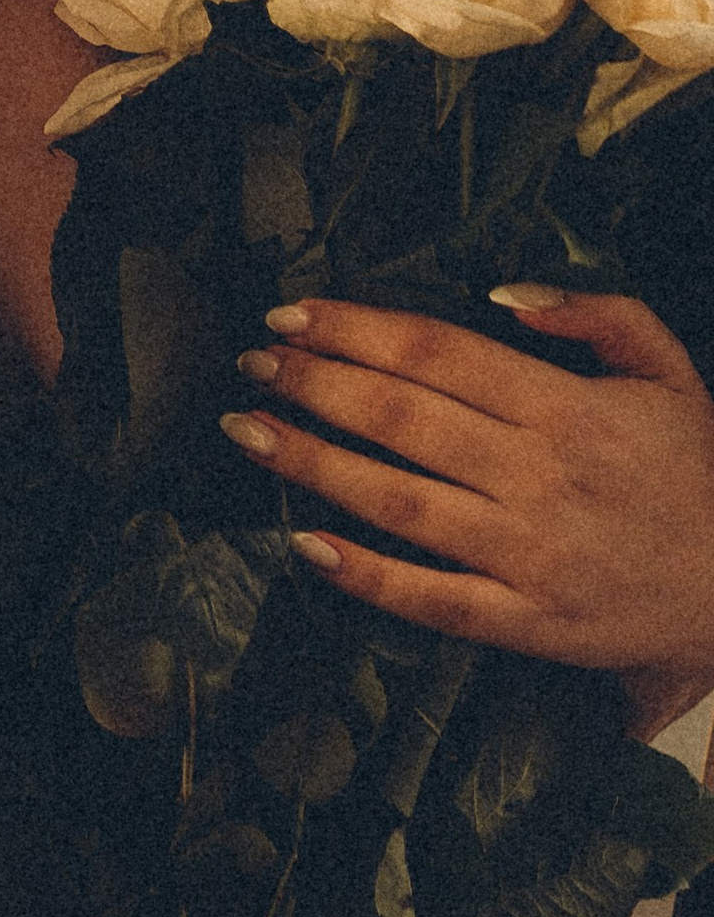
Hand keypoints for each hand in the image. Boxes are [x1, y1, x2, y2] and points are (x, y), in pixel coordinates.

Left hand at [223, 291, 713, 734]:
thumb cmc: (695, 472)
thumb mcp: (668, 370)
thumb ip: (597, 314)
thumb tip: (505, 292)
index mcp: (570, 409)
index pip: (439, 353)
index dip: (356, 329)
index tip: (291, 314)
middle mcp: (542, 478)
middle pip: (405, 419)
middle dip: (315, 384)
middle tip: (252, 363)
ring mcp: (531, 555)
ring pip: (402, 503)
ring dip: (314, 463)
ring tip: (248, 431)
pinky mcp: (527, 624)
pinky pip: (433, 600)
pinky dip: (366, 575)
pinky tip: (305, 543)